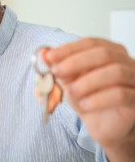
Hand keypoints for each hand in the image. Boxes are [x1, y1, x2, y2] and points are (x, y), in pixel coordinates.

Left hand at [44, 38, 134, 160]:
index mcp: (109, 51)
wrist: (102, 125)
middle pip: (104, 54)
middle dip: (76, 61)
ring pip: (115, 73)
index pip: (91, 43)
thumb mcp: (68, 80)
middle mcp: (125, 62)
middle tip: (57, 71)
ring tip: (72, 92)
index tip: (50, 56)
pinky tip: (84, 105)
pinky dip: (98, 99)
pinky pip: (121, 95)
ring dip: (88, 82)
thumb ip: (57, 65)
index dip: (69, 48)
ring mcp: (134, 80)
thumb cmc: (87, 97)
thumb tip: (42, 52)